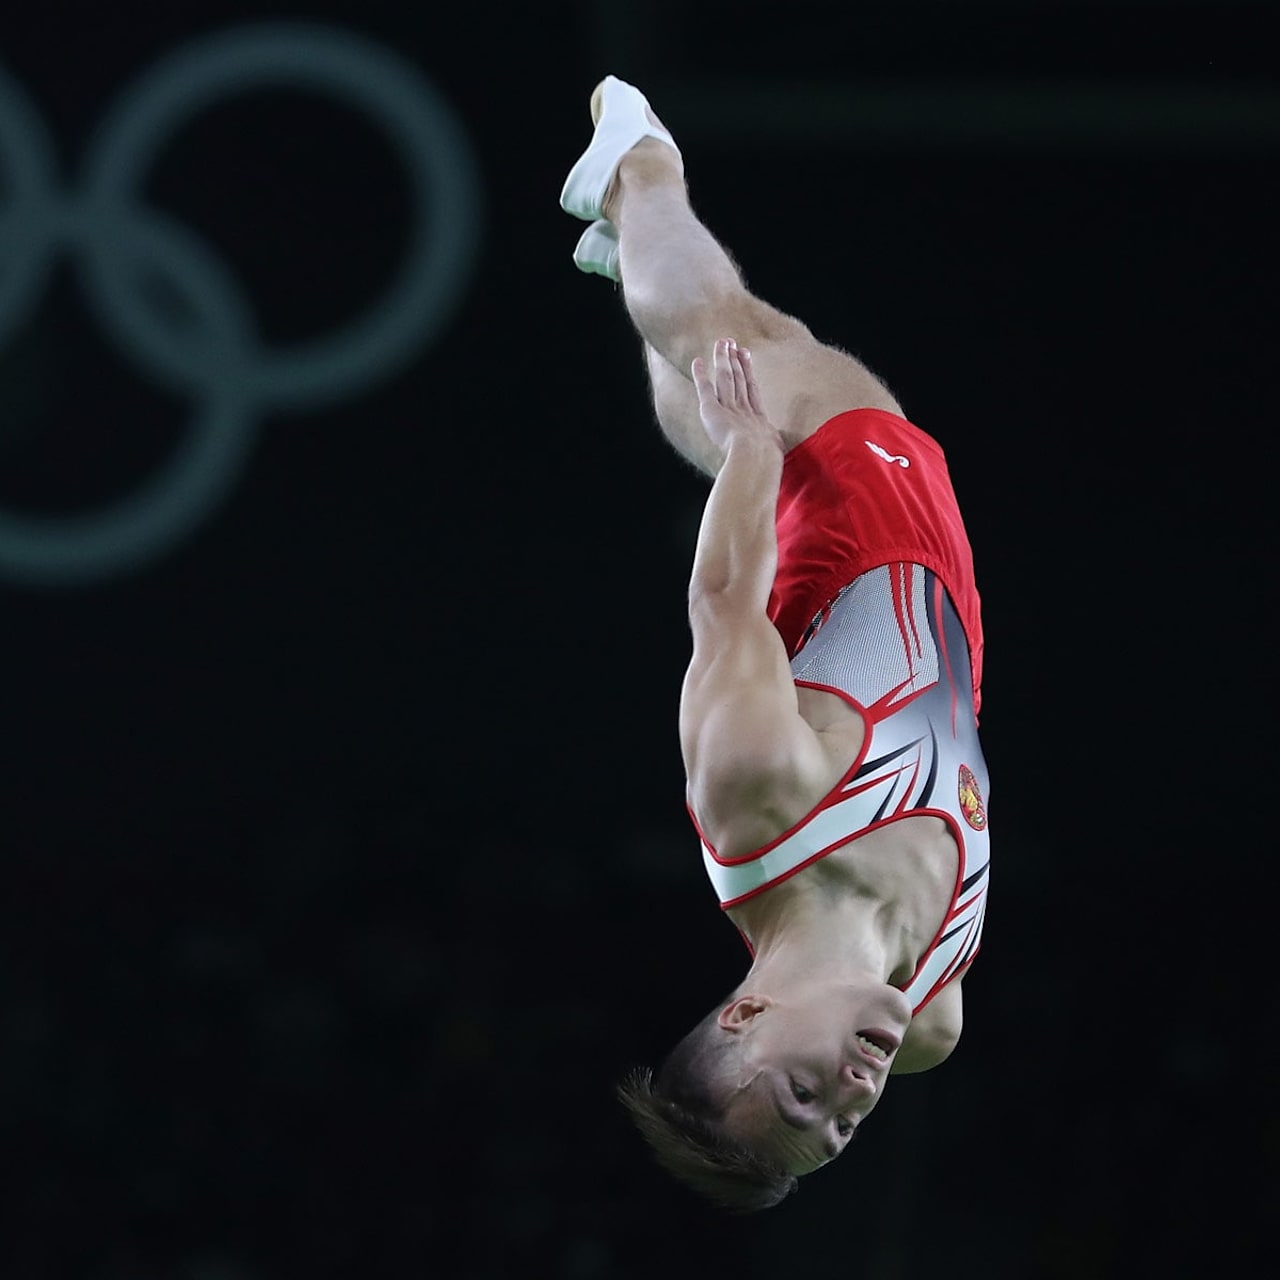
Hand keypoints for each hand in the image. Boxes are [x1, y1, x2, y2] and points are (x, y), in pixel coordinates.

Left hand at [691, 339, 782, 457]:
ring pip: (725, 378)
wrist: (755, 458)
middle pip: (740, 379)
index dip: (749, 374)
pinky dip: (701, 375)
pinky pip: (705, 389)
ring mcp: (729, 408)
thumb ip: (769, 455)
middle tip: (734, 343)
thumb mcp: (771, 458)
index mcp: (759, 421)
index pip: (752, 391)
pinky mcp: (712, 410)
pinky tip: (697, 361)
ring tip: (722, 342)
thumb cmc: (764, 465)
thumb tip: (773, 465)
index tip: (747, 358)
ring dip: (723, 360)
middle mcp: (744, 410)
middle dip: (736, 360)